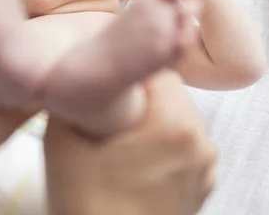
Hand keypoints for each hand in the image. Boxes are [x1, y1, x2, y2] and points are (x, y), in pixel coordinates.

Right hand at [44, 71, 216, 214]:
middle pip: (170, 92)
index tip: (106, 83)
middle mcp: (202, 140)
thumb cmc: (85, 201)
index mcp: (176, 123)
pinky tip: (136, 162)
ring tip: (121, 141)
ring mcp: (207, 166)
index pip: (157, 68)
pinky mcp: (204, 185)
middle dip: (141, 96)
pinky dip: (164, 144)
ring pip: (178, 117)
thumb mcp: (61, 141)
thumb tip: (79, 71)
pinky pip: (184, 145)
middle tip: (109, 113)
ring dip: (153, 119)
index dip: (127, 67)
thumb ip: (74, 97)